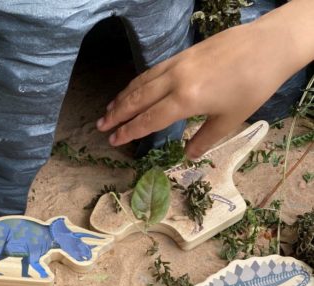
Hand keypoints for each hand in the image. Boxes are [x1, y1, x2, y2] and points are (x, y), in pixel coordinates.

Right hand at [97, 0, 313, 157]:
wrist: (269, 45)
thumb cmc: (253, 86)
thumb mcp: (230, 119)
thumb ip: (205, 139)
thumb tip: (188, 155)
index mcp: (186, 100)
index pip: (149, 120)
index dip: (129, 131)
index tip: (113, 140)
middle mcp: (176, 80)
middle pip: (138, 99)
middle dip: (117, 114)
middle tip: (100, 127)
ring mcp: (178, 64)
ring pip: (142, 83)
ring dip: (123, 97)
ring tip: (108, 110)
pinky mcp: (184, 54)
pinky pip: (153, 71)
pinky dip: (138, 82)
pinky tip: (132, 89)